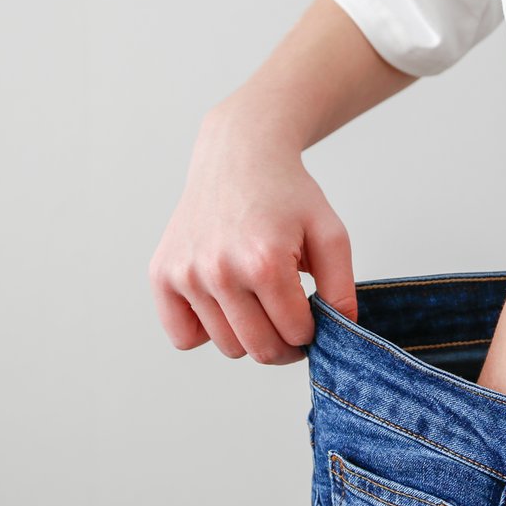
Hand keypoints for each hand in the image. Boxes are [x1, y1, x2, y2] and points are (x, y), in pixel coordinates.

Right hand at [149, 114, 357, 364]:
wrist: (239, 156)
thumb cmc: (286, 194)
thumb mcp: (330, 233)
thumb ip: (342, 286)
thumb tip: (343, 331)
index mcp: (264, 262)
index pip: (294, 333)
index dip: (310, 331)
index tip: (311, 317)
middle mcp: (220, 271)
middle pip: (259, 349)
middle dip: (284, 345)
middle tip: (289, 322)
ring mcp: (186, 274)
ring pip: (225, 346)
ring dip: (248, 335)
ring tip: (257, 302)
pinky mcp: (162, 274)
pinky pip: (183, 336)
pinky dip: (204, 332)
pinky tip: (223, 304)